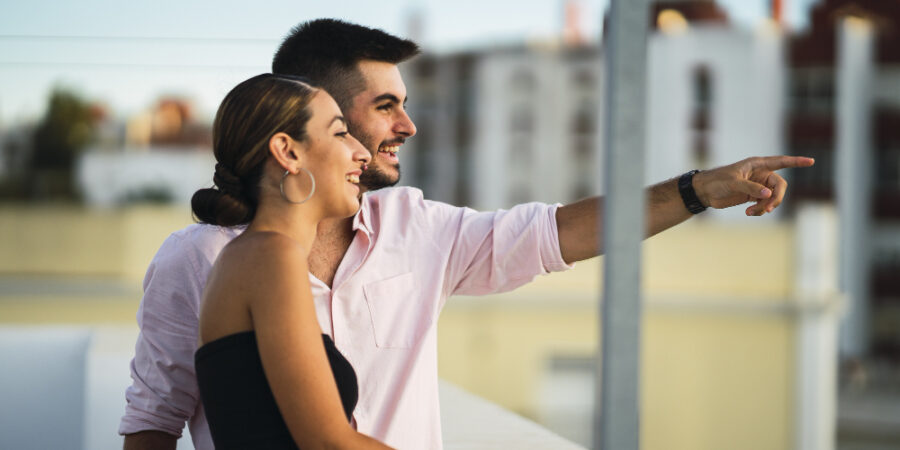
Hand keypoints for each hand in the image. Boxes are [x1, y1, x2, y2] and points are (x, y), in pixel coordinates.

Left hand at [692, 156, 814, 215]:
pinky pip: (765, 204)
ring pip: (774, 197)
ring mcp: (758, 186)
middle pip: (780, 186)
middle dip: (776, 198)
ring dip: (766, 207)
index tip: (811, 161)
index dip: (796, 162)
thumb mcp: (733, 182)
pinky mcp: (754, 197)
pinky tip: (749, 213)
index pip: (781, 162)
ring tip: (751, 213)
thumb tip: (769, 194)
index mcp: (757, 164)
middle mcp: (761, 174)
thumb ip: (751, 188)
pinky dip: (761, 210)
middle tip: (768, 208)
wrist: (705, 192)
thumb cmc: (717, 181)